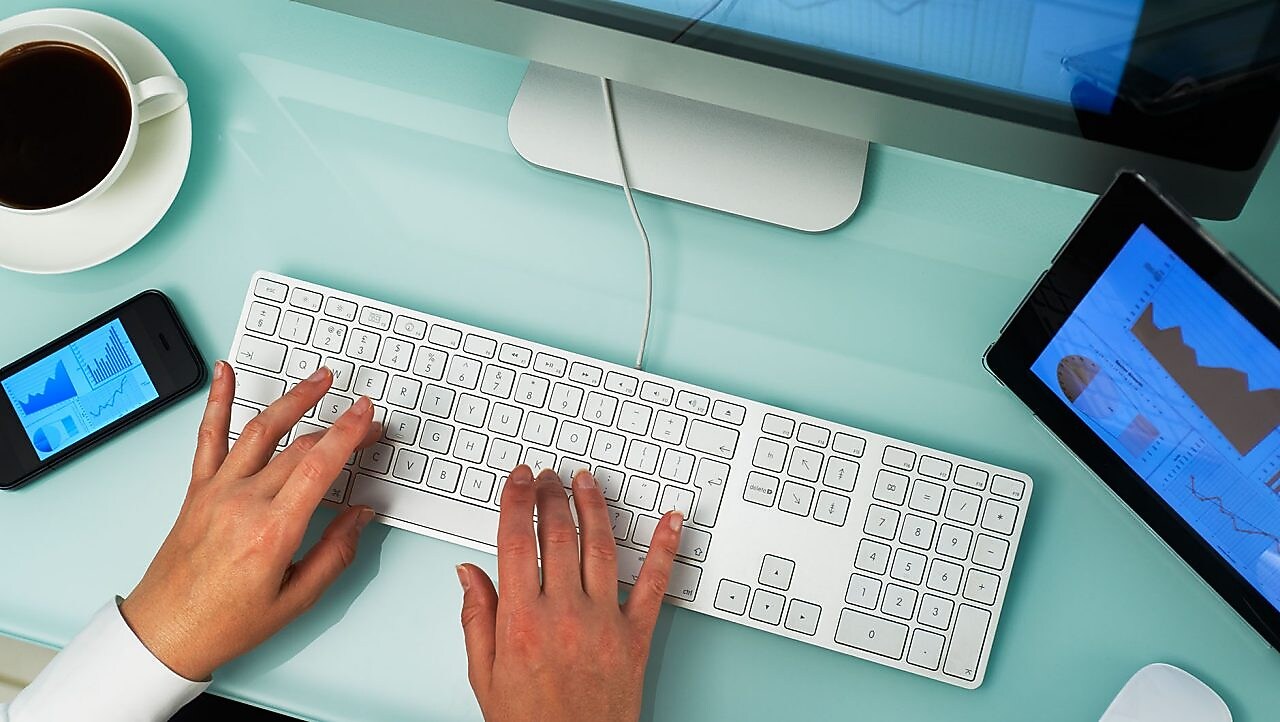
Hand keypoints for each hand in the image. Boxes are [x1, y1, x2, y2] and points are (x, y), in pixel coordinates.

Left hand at [120, 361, 379, 680]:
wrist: (165, 632)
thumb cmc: (225, 623)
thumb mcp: (298, 600)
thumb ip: (336, 552)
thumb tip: (361, 516)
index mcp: (272, 531)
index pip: (319, 465)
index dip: (349, 433)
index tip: (368, 415)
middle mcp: (243, 502)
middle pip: (299, 447)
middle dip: (338, 425)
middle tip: (363, 418)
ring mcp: (217, 491)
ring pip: (260, 429)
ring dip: (293, 399)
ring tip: (318, 380)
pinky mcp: (197, 490)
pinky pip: (208, 436)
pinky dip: (216, 400)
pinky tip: (223, 373)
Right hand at [457, 466, 683, 721]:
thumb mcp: (485, 676)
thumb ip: (476, 618)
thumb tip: (467, 572)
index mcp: (522, 621)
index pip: (516, 543)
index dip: (517, 502)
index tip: (519, 479)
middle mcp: (564, 614)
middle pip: (558, 536)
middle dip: (551, 496)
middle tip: (547, 475)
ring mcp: (603, 622)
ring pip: (600, 548)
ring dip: (593, 507)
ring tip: (585, 481)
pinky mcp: (635, 636)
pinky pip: (655, 584)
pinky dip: (666, 548)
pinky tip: (671, 520)